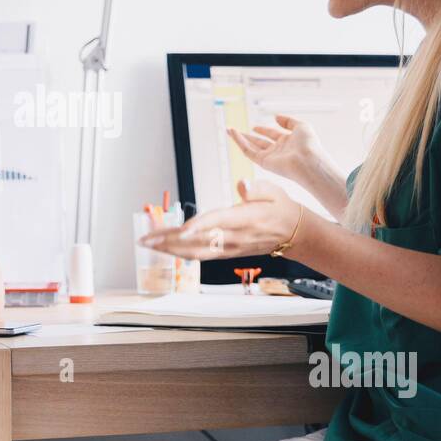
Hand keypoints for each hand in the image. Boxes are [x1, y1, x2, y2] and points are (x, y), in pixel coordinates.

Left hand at [138, 179, 303, 259]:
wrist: (294, 233)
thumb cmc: (281, 208)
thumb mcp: (274, 190)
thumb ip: (256, 188)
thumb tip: (242, 184)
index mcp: (244, 218)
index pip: (217, 222)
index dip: (198, 227)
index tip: (180, 230)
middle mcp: (234, 236)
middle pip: (197, 240)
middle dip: (169, 240)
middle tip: (146, 238)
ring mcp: (229, 247)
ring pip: (195, 251)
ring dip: (169, 248)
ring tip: (148, 243)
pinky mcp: (227, 252)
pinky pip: (200, 255)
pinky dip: (180, 253)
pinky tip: (165, 249)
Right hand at [228, 114, 329, 184]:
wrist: (308, 161)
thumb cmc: (309, 145)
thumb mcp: (301, 126)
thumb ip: (288, 120)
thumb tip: (275, 117)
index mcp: (288, 142)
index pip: (272, 135)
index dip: (263, 130)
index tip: (255, 127)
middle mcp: (278, 150)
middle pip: (259, 142)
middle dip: (247, 136)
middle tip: (235, 130)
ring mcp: (270, 157)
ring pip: (251, 147)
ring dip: (239, 138)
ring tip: (228, 130)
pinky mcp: (264, 162)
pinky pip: (248, 151)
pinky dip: (240, 142)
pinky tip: (233, 133)